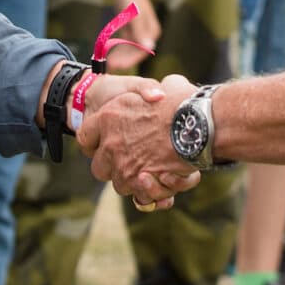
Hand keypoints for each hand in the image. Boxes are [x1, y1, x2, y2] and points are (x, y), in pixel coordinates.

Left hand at [80, 74, 202, 205]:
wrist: (199, 122)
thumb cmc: (182, 101)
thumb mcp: (160, 87)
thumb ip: (151, 92)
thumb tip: (159, 94)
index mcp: (109, 117)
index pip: (85, 137)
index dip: (95, 142)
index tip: (107, 143)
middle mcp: (110, 144)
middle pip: (99, 168)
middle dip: (115, 168)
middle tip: (136, 160)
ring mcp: (124, 166)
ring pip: (121, 184)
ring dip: (138, 182)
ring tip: (160, 170)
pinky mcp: (140, 184)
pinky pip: (142, 197)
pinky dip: (156, 192)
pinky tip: (170, 177)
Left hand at [108, 0, 161, 71]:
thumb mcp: (135, 15)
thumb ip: (140, 31)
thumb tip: (149, 46)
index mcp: (152, 32)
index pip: (142, 51)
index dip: (130, 60)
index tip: (118, 65)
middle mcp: (147, 35)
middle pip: (135, 53)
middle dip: (123, 60)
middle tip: (109, 66)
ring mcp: (139, 33)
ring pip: (129, 50)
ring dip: (119, 56)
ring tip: (106, 62)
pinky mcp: (131, 30)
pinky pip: (124, 44)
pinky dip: (117, 49)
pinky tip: (107, 54)